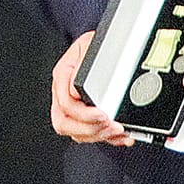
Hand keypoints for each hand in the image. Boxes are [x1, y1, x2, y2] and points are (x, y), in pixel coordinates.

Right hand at [50, 31, 130, 145]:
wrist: (107, 43)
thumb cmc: (95, 44)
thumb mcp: (89, 45)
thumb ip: (81, 66)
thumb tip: (75, 89)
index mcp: (62, 76)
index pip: (65, 104)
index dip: (83, 114)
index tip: (102, 114)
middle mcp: (64, 94)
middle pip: (65, 124)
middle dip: (90, 129)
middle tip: (110, 126)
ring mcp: (74, 106)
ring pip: (77, 133)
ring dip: (99, 136)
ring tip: (118, 130)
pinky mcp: (87, 115)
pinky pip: (92, 134)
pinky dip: (108, 139)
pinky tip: (121, 136)